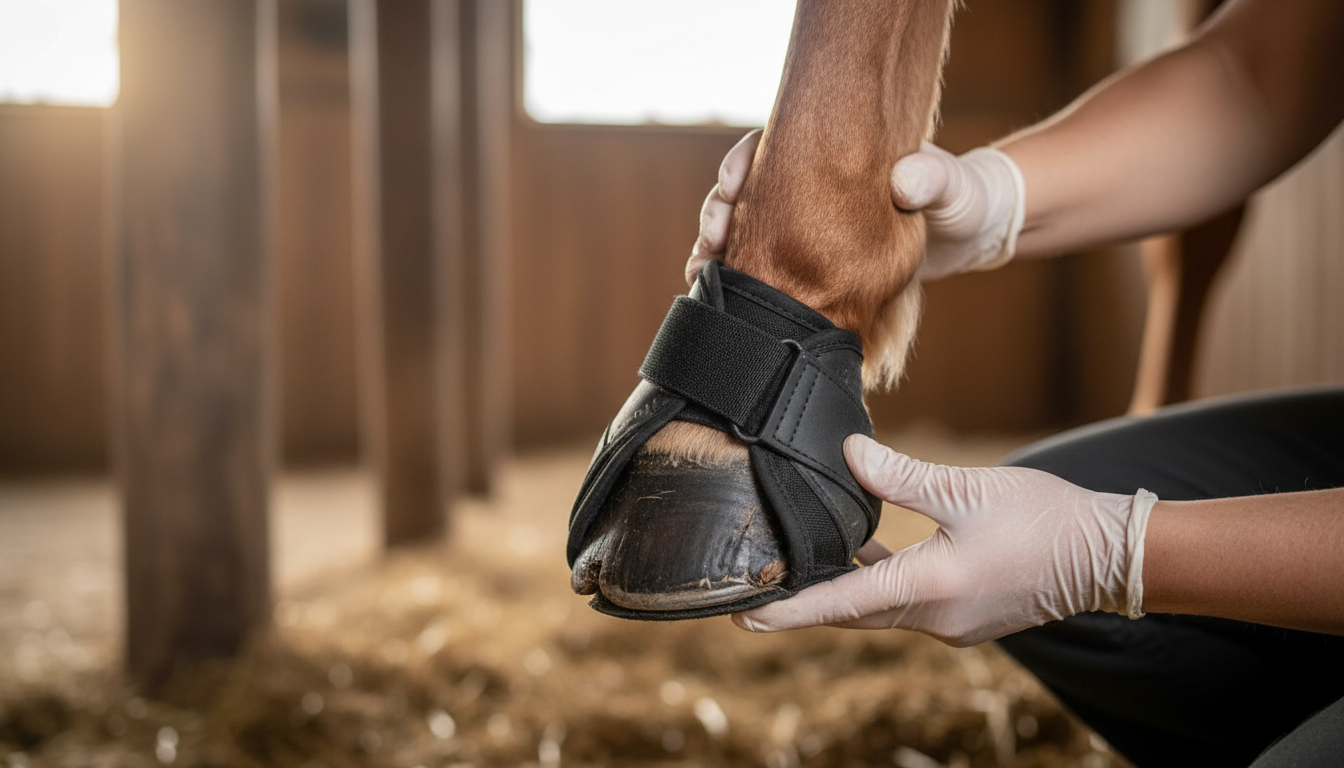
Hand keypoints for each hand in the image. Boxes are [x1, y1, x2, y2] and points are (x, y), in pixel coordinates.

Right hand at [687, 134, 1024, 284]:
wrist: (971, 235)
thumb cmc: (961, 199)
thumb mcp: (952, 187)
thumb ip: (933, 179)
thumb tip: (904, 180)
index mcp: (834, 155)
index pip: (772, 148)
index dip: (743, 166)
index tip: (731, 189)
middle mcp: (811, 184)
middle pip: (746, 189)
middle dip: (718, 213)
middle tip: (711, 242)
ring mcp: (806, 220)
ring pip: (746, 227)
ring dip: (717, 247)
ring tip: (702, 272)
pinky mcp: (810, 256)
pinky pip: (764, 262)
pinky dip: (739, 276)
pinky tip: (721, 295)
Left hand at [733, 435, 1156, 645]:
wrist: (1108, 553)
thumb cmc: (1045, 519)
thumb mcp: (967, 489)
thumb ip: (901, 476)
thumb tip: (849, 457)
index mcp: (931, 588)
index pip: (842, 603)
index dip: (790, 611)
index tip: (746, 617)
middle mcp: (936, 618)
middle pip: (853, 612)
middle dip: (805, 605)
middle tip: (757, 595)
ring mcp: (953, 623)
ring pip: (879, 610)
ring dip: (841, 594)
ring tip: (799, 572)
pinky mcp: (966, 616)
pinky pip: (906, 606)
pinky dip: (877, 587)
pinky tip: (864, 555)